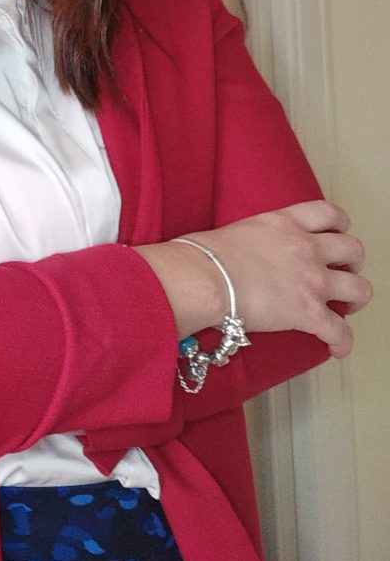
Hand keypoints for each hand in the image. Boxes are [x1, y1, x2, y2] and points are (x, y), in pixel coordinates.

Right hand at [138, 201, 371, 356]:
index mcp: (284, 224)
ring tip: (348, 307)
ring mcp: (312, 280)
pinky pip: (340, 331)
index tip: (337, 233)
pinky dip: (341, 341)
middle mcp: (306, 248)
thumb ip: (249, 238)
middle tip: (343, 272)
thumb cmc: (202, 256)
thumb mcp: (232, 231)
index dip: (340, 224)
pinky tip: (336, 347)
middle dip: (353, 263)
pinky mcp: (309, 312)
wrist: (201, 278)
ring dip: (357, 298)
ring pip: (360, 288)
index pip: (328, 213)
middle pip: (353, 249)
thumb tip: (233, 253)